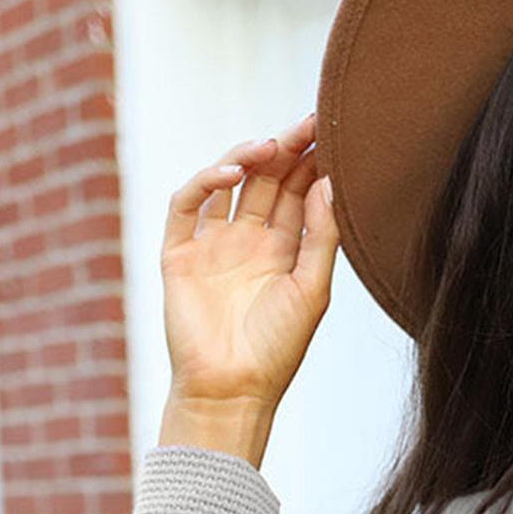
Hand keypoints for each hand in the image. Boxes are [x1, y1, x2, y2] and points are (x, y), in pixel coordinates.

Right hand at [159, 111, 338, 412]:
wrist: (232, 390)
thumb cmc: (277, 350)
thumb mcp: (312, 289)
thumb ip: (323, 236)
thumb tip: (332, 181)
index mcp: (283, 251)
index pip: (298, 193)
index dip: (313, 163)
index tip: (333, 133)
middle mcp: (248, 242)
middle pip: (267, 180)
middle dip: (286, 150)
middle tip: (308, 122)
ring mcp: (212, 245)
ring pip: (228, 183)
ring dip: (247, 157)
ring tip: (272, 143)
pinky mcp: (179, 253)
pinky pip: (187, 204)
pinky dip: (204, 181)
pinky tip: (231, 172)